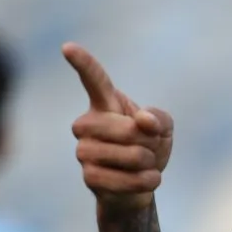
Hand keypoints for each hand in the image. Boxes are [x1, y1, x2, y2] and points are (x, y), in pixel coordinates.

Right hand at [64, 42, 172, 211]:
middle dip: (149, 141)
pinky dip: (147, 181)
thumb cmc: (149, 147)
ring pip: (132, 155)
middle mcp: (87, 124)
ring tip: (145, 165)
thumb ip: (158, 117)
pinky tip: (146, 180)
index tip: (68, 47)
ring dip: (150, 162)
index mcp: (104, 104)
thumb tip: (143, 121)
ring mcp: (84, 151)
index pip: (93, 79)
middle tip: (148, 148)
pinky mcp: (89, 177)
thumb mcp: (163, 128)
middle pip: (128, 129)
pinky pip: (128, 179)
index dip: (83, 63)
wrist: (140, 184)